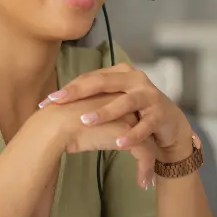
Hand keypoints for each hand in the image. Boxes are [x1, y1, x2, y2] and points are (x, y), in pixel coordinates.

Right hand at [37, 94, 159, 188]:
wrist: (53, 126)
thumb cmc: (55, 122)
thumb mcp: (74, 117)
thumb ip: (86, 118)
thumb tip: (84, 127)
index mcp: (109, 94)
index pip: (128, 112)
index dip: (132, 131)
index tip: (131, 145)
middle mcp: (122, 101)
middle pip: (142, 125)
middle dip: (146, 146)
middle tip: (148, 161)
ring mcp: (127, 116)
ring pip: (147, 141)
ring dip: (148, 162)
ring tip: (147, 180)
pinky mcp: (129, 133)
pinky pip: (145, 153)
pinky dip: (144, 169)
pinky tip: (143, 184)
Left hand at [39, 63, 192, 162]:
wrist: (170, 124)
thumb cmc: (134, 113)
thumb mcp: (112, 101)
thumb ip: (91, 99)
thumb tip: (55, 104)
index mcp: (119, 74)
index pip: (89, 78)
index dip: (68, 89)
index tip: (46, 101)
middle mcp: (134, 80)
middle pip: (103, 83)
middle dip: (78, 92)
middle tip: (57, 101)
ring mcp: (149, 96)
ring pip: (124, 102)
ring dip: (104, 112)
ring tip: (84, 121)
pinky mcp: (161, 114)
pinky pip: (144, 125)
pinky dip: (132, 134)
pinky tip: (118, 143)